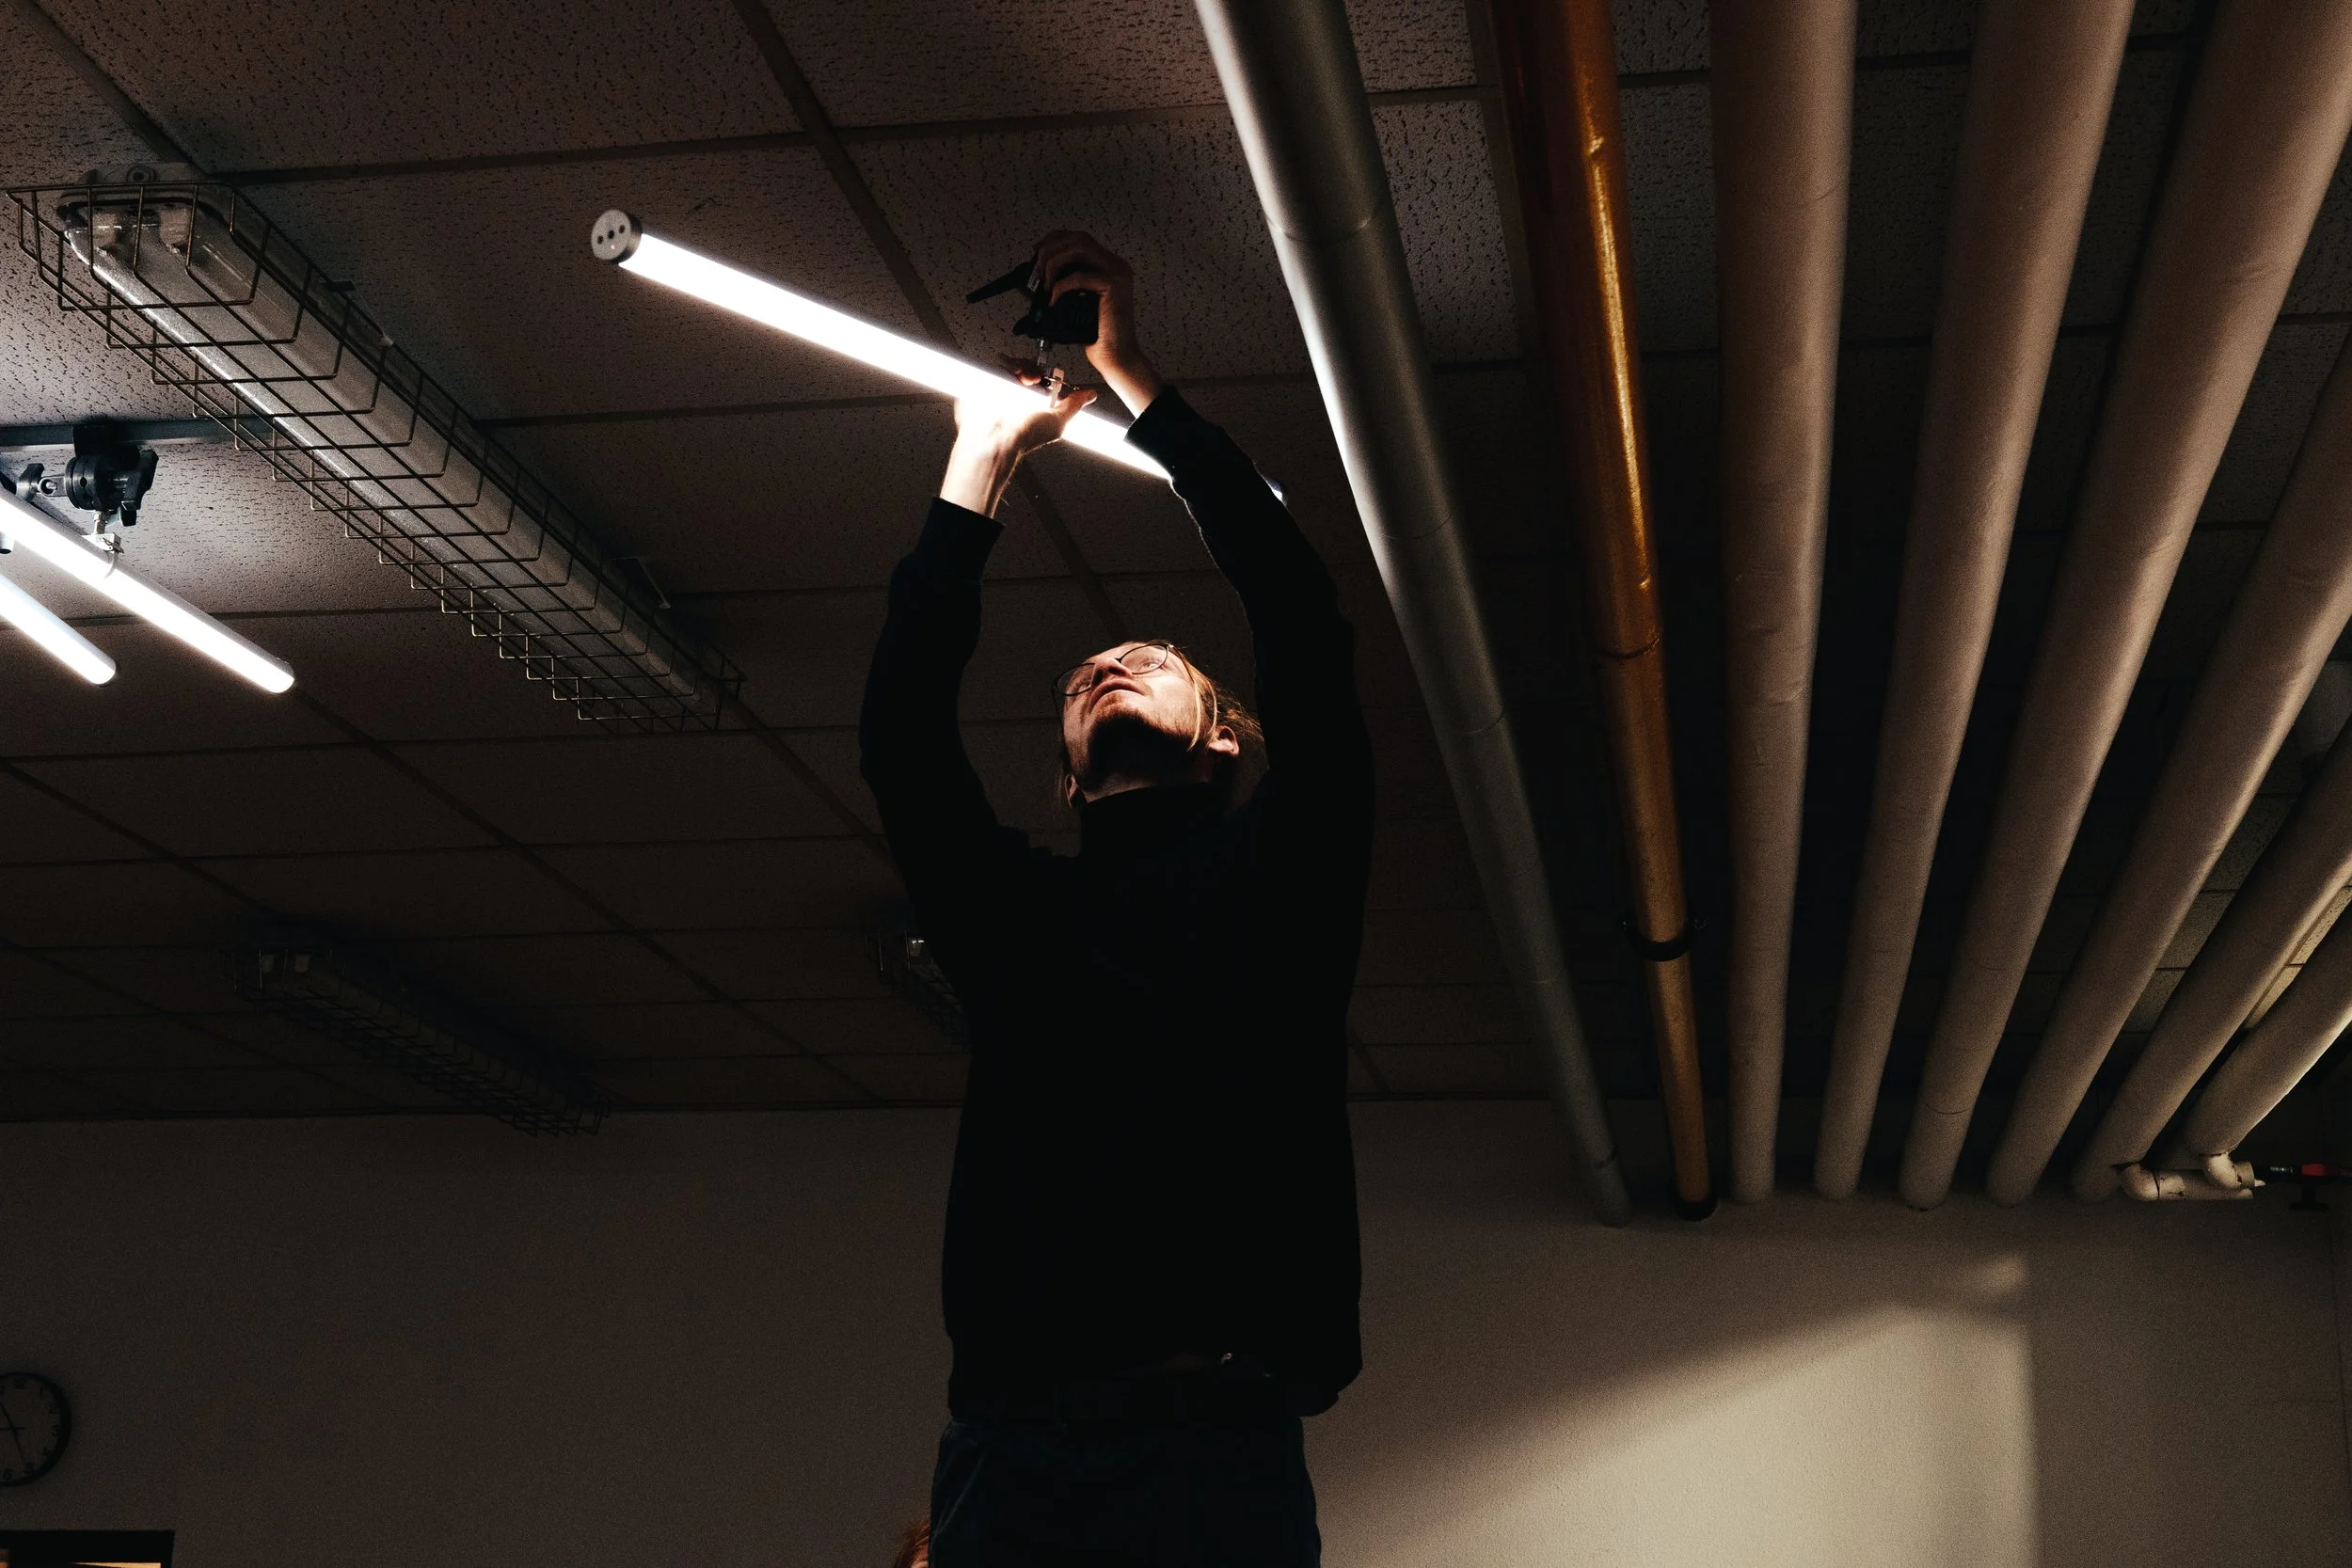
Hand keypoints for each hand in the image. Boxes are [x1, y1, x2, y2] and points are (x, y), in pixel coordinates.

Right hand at [938, 359, 1097, 515]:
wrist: (997, 438)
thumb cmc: (1025, 436)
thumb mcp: (1057, 420)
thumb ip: (1073, 405)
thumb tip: (1090, 395)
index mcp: (1038, 404)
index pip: (1045, 380)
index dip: (1047, 376)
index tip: (1046, 377)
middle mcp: (1021, 397)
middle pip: (1029, 370)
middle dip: (1032, 369)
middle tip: (1032, 377)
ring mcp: (1005, 389)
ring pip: (1015, 366)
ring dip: (1020, 366)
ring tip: (1021, 376)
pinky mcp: (990, 384)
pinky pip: (998, 365)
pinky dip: (1004, 364)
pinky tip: (1010, 371)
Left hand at [1031, 230, 1164, 417]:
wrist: (1114, 357)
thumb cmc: (1093, 334)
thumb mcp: (1073, 301)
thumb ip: (1062, 281)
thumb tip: (1035, 271)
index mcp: (1108, 265)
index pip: (1077, 238)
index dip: (1053, 241)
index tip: (1036, 256)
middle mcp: (1115, 264)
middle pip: (1077, 238)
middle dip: (1050, 250)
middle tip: (1036, 270)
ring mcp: (1117, 273)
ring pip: (1079, 248)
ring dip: (1054, 262)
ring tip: (1045, 283)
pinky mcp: (1114, 285)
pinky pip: (1079, 276)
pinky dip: (1061, 287)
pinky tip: (1054, 301)